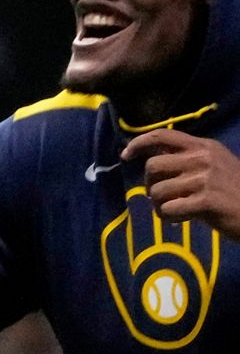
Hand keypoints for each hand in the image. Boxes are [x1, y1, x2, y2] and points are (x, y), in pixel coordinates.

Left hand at [124, 129, 239, 240]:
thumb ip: (186, 161)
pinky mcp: (206, 200)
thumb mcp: (213, 167)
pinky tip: (182, 219)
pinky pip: (168, 209)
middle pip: (153, 166)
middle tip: (162, 197)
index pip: (163, 135)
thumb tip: (151, 162)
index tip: (125, 155)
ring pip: (157, 191)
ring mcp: (205, 178)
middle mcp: (203, 158)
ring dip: (160, 206)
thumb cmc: (233, 191)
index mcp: (204, 146)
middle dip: (150, 184)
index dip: (139, 143)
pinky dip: (169, 217)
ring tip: (177, 210)